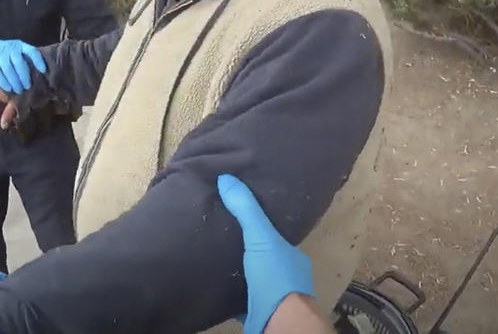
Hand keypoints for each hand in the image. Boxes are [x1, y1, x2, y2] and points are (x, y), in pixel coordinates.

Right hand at [0, 37, 46, 93]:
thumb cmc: (8, 55)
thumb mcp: (18, 53)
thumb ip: (27, 61)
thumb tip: (41, 76)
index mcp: (21, 46)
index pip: (32, 51)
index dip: (38, 60)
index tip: (43, 71)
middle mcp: (11, 47)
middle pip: (19, 61)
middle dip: (24, 75)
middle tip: (28, 87)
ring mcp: (0, 53)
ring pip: (7, 67)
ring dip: (14, 80)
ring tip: (19, 90)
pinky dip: (3, 81)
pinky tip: (8, 89)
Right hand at [218, 174, 314, 333]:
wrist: (279, 323)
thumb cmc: (275, 277)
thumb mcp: (260, 236)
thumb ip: (245, 209)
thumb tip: (225, 177)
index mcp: (289, 254)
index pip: (271, 232)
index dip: (254, 222)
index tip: (233, 210)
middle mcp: (282, 274)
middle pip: (258, 254)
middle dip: (241, 245)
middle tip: (215, 230)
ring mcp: (270, 295)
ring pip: (248, 276)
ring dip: (232, 267)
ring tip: (208, 252)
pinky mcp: (254, 312)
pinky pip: (237, 296)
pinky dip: (226, 289)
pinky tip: (210, 279)